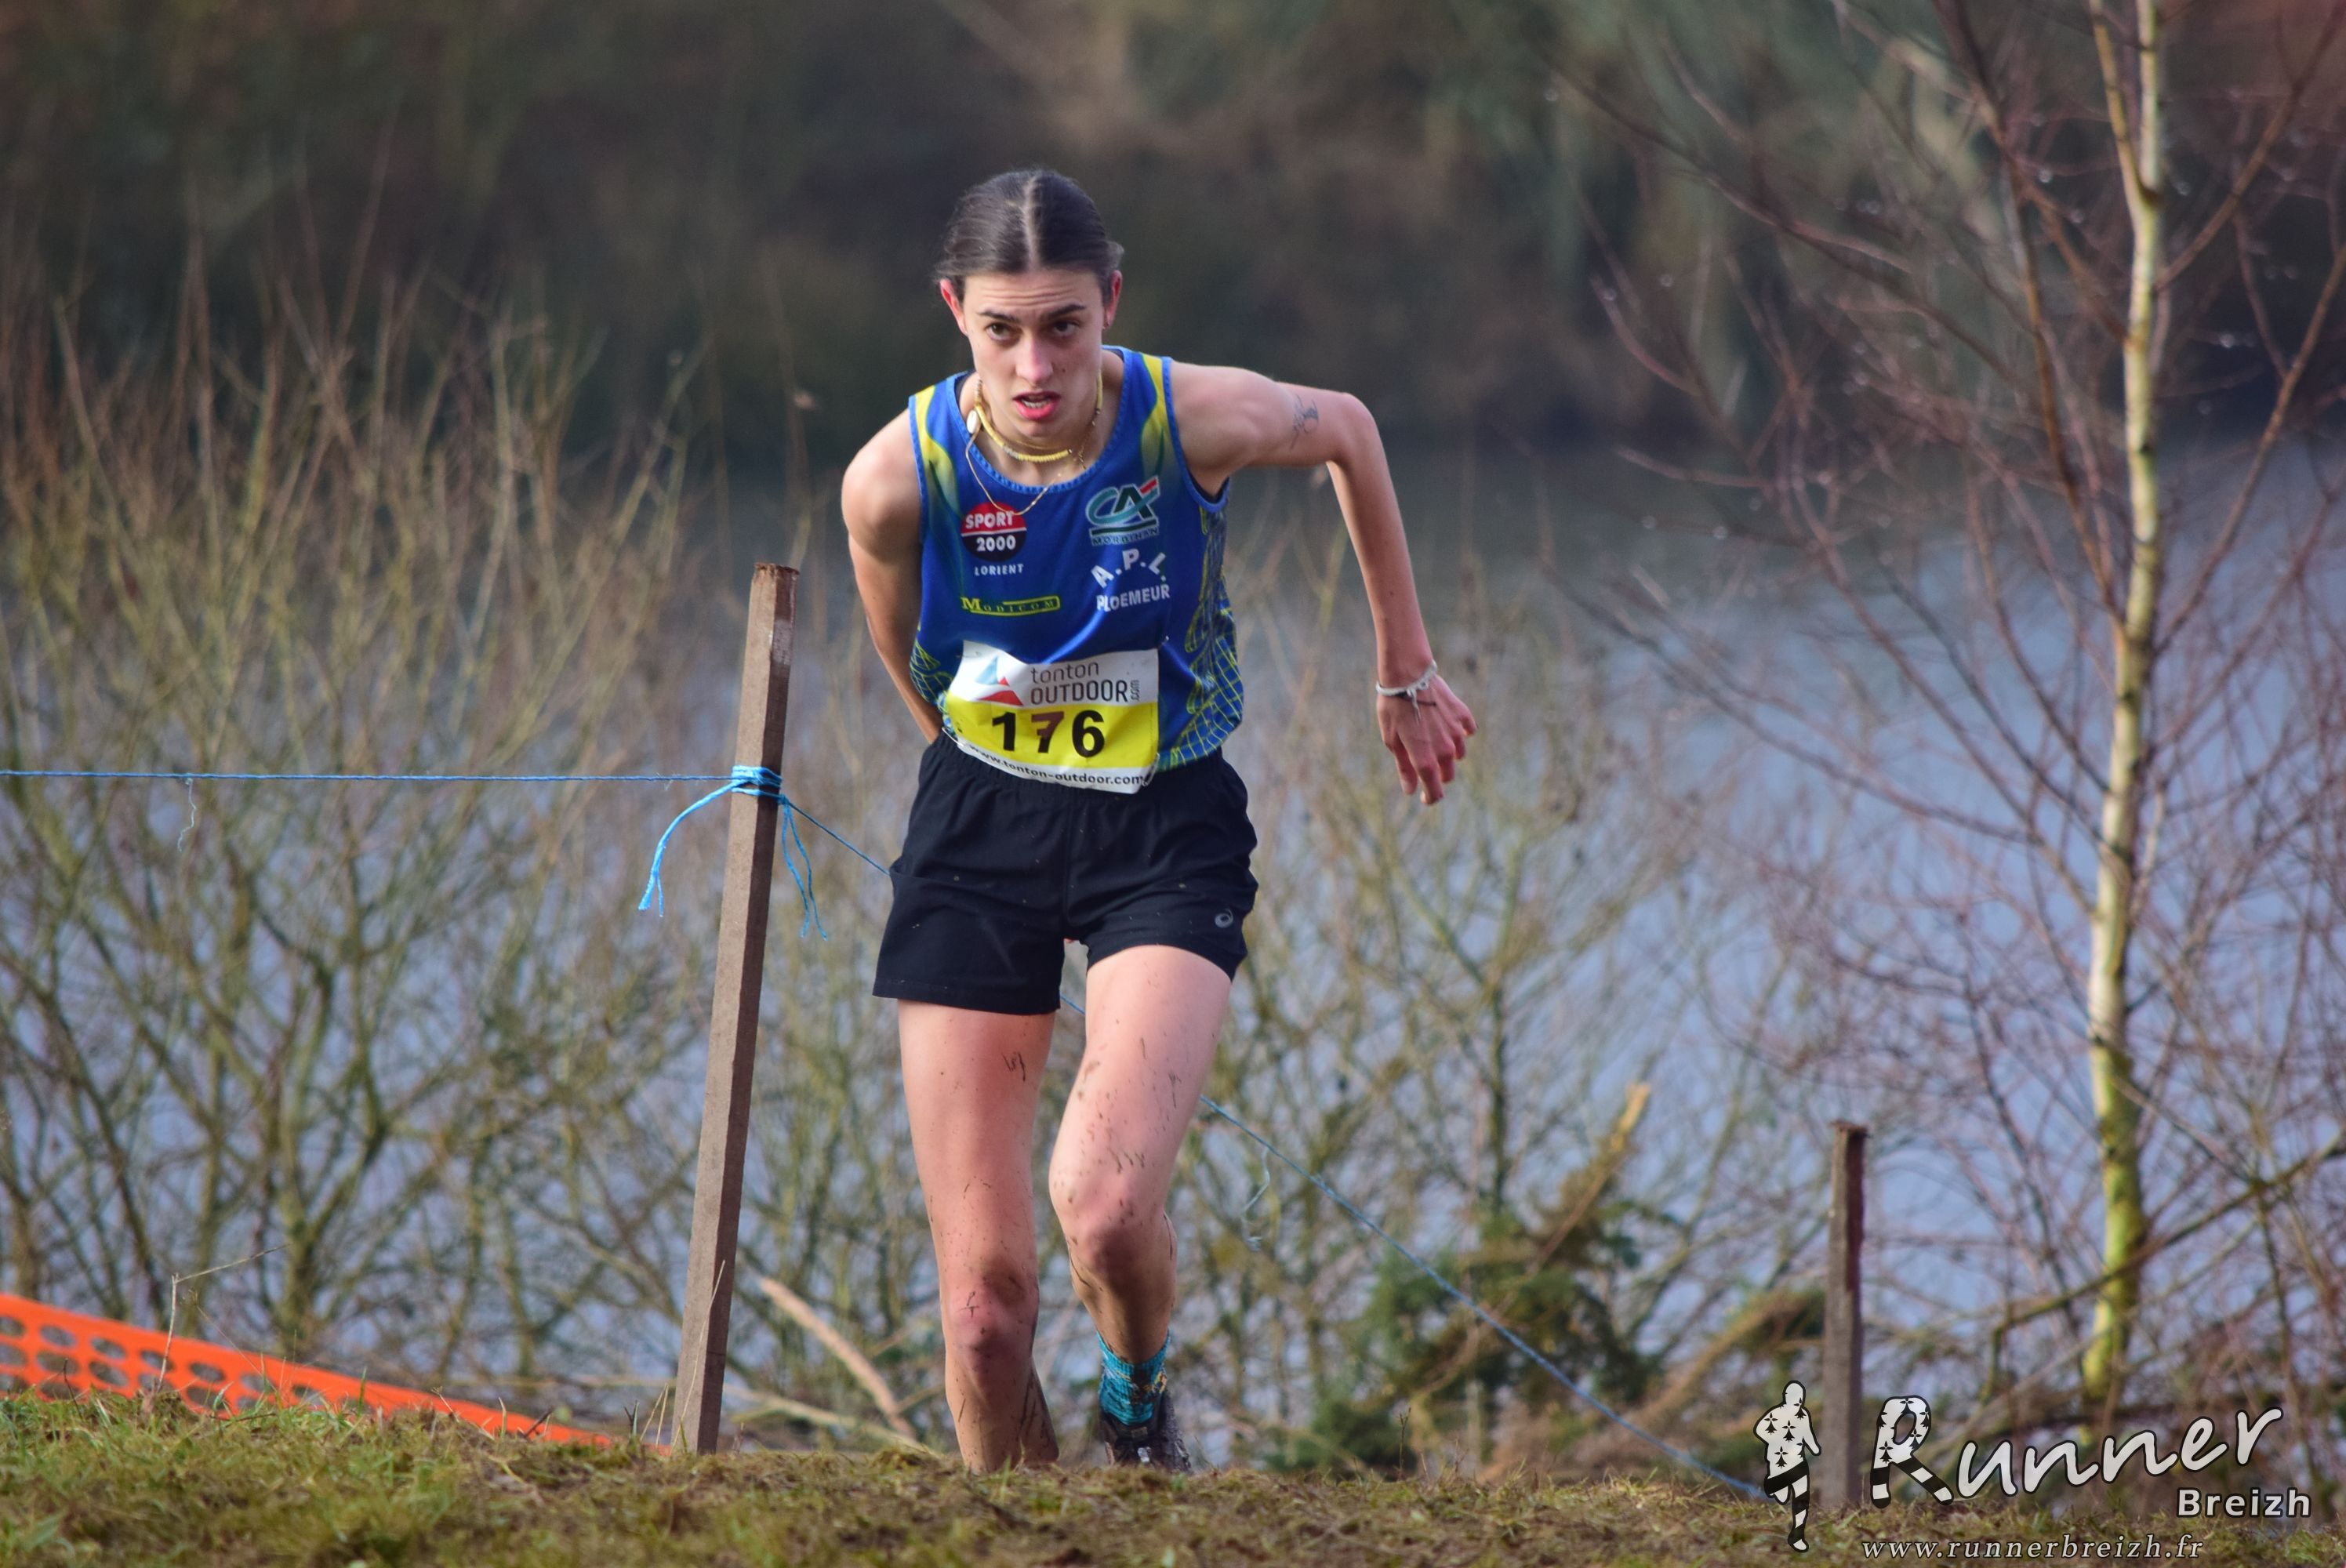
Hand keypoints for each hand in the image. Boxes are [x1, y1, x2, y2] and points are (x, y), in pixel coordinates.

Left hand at [1377, 674, 1474, 803]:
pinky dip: (1461, 733)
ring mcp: (1455, 732)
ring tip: (1435, 743)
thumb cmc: (1393, 708)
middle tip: (1426, 768)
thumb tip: (1410, 790)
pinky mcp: (1462, 715)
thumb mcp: (1392, 740)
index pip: (1434, 789)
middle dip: (1439, 776)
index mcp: (1424, 758)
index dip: (1431, 797)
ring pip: (1459, 754)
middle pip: (1448, 774)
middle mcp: (1444, 749)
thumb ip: (1404, 767)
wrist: (1408, 676)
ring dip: (1449, 755)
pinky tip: (1450, 727)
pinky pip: (1467, 731)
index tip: (1426, 799)